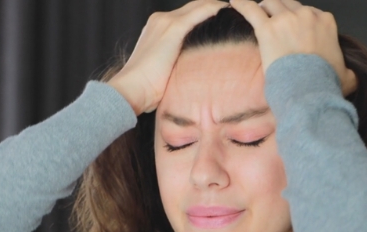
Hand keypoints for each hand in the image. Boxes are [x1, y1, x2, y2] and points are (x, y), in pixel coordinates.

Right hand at [107, 0, 228, 114]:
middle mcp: (160, 20)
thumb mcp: (164, 69)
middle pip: (193, 6)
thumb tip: (193, 70)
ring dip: (215, 5)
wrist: (132, 89)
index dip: (205, 13)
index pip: (186, 14)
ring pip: (198, 5)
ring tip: (234, 9)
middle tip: (233, 10)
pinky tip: (225, 10)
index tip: (223, 17)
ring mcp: (166, 22)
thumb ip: (177, 62)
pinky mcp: (173, 28)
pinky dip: (213, 8)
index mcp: (156, 27)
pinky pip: (199, 12)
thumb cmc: (147, 88)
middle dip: (212, 6)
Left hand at [229, 0, 357, 95]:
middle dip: (281, 10)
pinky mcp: (267, 29)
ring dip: (264, 6)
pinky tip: (234, 1)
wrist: (309, 89)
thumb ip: (348, 72)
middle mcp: (305, 16)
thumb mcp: (346, 76)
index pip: (310, 12)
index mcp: (326, 22)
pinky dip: (241, 3)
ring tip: (257, 11)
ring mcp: (285, 20)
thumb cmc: (325, 83)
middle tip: (274, 20)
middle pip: (289, 5)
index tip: (296, 29)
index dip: (301, 20)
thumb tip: (351, 77)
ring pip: (271, 2)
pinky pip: (250, 9)